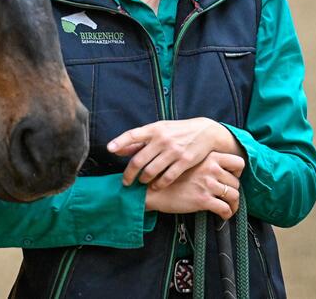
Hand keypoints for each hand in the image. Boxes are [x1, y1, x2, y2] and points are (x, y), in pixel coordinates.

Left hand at [108, 118, 238, 188]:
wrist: (205, 132)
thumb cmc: (178, 131)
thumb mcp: (159, 129)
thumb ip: (139, 140)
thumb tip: (118, 149)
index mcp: (154, 129)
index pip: (133, 135)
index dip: (120, 142)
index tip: (109, 149)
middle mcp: (162, 139)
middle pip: (139, 160)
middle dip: (129, 174)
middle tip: (125, 182)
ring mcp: (174, 151)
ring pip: (151, 171)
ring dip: (143, 180)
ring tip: (141, 183)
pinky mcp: (185, 161)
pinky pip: (167, 177)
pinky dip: (158, 184)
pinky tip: (154, 186)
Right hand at [143, 152, 244, 219]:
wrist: (153, 188)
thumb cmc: (168, 176)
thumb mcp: (187, 162)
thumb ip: (203, 163)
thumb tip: (218, 169)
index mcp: (208, 157)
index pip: (237, 161)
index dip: (238, 172)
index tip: (233, 178)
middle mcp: (210, 169)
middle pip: (235, 181)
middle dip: (233, 191)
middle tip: (228, 196)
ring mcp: (207, 184)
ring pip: (233, 195)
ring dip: (233, 204)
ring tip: (229, 207)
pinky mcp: (203, 200)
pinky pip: (225, 209)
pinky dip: (227, 213)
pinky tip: (223, 215)